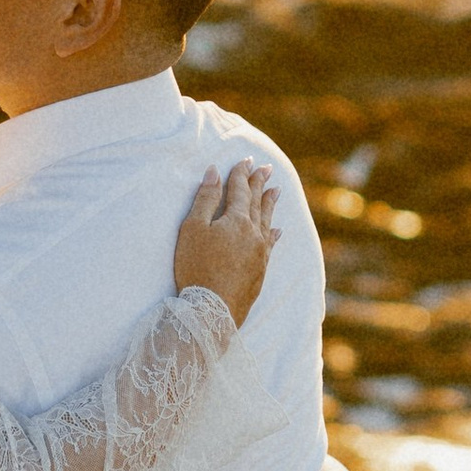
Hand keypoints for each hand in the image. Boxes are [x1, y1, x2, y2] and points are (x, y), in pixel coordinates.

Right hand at [173, 161, 278, 325]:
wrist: (212, 310)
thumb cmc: (196, 267)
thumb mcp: (193, 229)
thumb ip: (205, 199)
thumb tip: (214, 172)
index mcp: (237, 220)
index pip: (240, 190)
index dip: (241, 174)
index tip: (246, 159)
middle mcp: (253, 233)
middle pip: (257, 202)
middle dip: (259, 183)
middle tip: (267, 168)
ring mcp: (260, 253)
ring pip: (267, 221)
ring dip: (270, 204)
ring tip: (276, 191)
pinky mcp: (260, 271)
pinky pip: (270, 244)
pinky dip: (273, 233)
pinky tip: (277, 230)